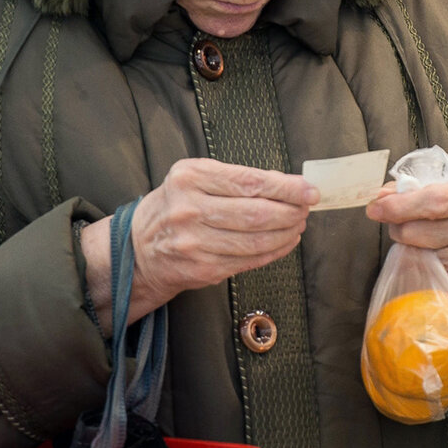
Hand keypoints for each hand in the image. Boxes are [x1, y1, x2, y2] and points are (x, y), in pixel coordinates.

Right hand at [82, 158, 318, 333]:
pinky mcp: (202, 269)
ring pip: (256, 240)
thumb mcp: (196, 177)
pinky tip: (285, 242)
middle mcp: (189, 210)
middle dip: (291, 211)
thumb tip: (289, 185)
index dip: (287, 188)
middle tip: (307, 208)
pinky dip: (274, 251)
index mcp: (190, 178)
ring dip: (287, 233)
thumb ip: (237, 178)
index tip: (310, 190)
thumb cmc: (177, 204)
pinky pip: (249, 261)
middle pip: (257, 213)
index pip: (250, 182)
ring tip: (299, 224)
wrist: (138, 248)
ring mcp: (194, 243)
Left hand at [365, 178, 447, 303]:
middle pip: (415, 228)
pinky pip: (418, 278)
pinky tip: (424, 266)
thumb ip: (409, 193)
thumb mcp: (440, 197)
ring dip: (405, 249)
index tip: (375, 208)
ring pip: (412, 253)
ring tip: (419, 245)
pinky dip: (412, 272)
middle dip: (397, 227)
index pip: (434, 199)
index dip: (400, 204)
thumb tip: (381, 199)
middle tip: (397, 226)